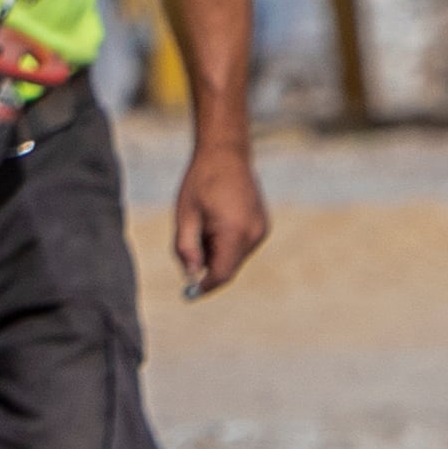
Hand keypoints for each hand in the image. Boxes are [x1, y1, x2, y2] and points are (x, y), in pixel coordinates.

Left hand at [174, 139, 270, 296]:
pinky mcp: (262, 226)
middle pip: (228, 267)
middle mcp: (254, 235)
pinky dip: (224, 243)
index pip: (222, 274)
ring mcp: (261, 230)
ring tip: (202, 221)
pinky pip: (241, 245)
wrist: (226, 155)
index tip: (189, 294)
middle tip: (189, 239)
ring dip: (214, 251)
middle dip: (206, 264)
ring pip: (234, 257)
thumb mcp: (185, 216)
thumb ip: (185, 248)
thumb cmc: (201, 183)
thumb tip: (190, 275)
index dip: (205, 287)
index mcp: (234, 233)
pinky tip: (214, 219)